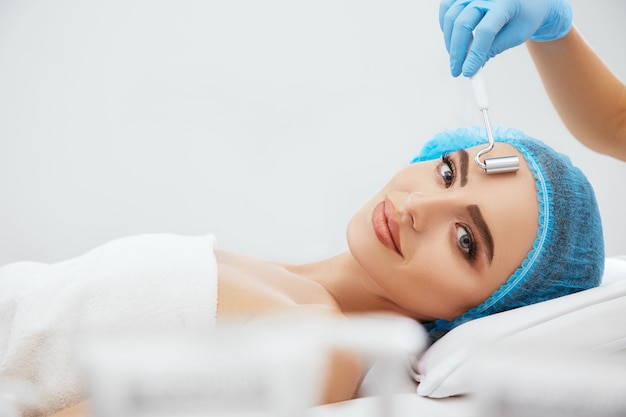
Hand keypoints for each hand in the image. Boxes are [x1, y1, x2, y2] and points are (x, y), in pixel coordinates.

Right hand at [439, 0, 572, 76]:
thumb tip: (473, 65)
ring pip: (451, 16)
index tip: (469, 71)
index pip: (485, 31)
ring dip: (450, 41)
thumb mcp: (516, 35)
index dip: (475, 54)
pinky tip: (451, 38)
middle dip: (457, 51)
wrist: (528, 2)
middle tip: (457, 70)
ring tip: (456, 56)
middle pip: (463, 23)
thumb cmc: (525, 16)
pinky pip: (446, 8)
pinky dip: (445, 25)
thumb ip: (494, 48)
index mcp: (506, 2)